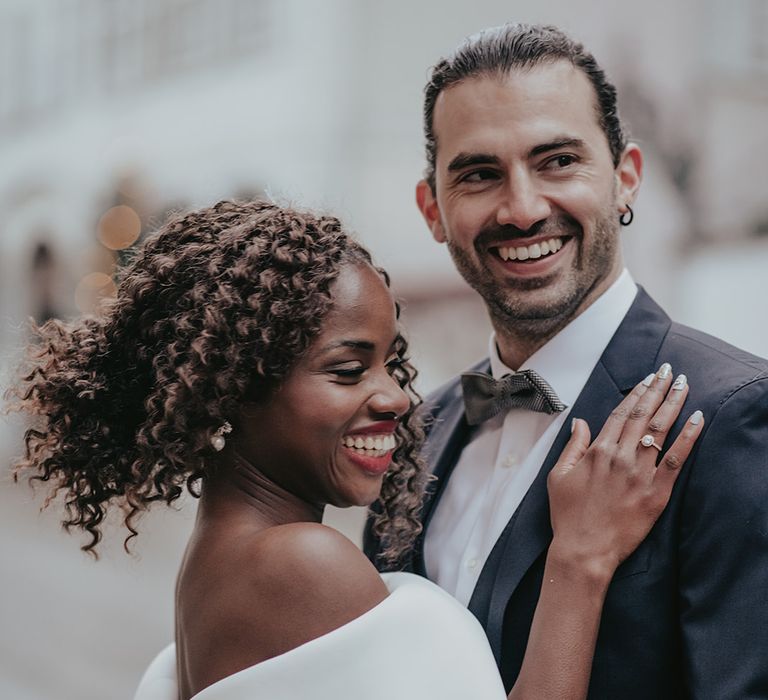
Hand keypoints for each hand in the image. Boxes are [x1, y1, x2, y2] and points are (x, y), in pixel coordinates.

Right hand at [546, 364, 703, 578]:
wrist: (584, 550)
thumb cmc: (568, 514)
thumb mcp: (558, 475)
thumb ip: (573, 446)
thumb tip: (581, 422)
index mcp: (597, 451)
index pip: (621, 413)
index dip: (636, 393)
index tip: (648, 378)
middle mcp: (620, 457)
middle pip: (643, 415)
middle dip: (658, 389)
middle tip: (670, 371)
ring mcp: (640, 474)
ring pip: (660, 430)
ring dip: (674, 404)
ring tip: (684, 385)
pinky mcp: (656, 493)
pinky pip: (677, 460)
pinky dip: (688, 437)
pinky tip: (698, 419)